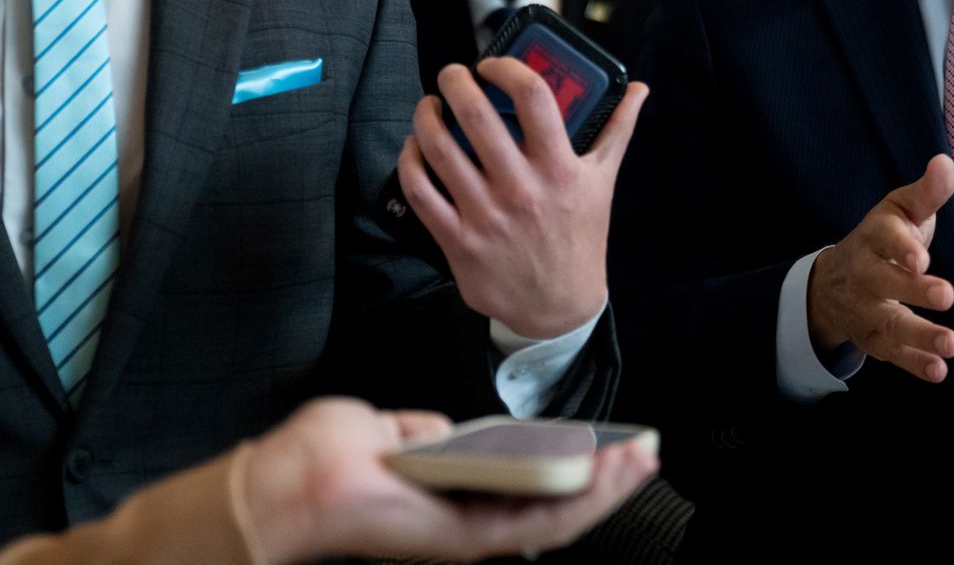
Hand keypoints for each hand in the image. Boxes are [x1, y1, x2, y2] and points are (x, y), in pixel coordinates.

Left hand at [243, 398, 656, 564]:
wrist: (293, 479)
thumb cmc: (328, 456)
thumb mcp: (394, 430)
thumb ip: (428, 431)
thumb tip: (448, 427)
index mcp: (457, 495)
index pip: (532, 488)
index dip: (578, 469)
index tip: (613, 444)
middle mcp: (469, 521)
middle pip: (557, 508)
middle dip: (607, 481)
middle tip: (645, 451)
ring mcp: (471, 535)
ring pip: (558, 520)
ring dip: (606, 491)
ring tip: (641, 459)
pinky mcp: (466, 541)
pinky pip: (536, 526)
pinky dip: (579, 501)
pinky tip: (607, 474)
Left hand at [399, 58, 647, 337]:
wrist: (559, 305)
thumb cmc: (581, 236)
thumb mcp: (603, 181)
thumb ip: (618, 129)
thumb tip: (639, 89)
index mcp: (560, 168)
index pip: (533, 97)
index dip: (506, 68)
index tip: (492, 65)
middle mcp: (521, 188)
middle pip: (476, 115)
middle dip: (454, 82)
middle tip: (452, 76)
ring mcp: (485, 215)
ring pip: (439, 149)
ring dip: (426, 116)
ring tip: (430, 107)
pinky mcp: (458, 240)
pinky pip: (420, 191)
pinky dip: (411, 161)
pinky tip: (416, 148)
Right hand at [806, 156, 953, 382]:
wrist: (835, 281)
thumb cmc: (883, 238)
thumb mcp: (901, 210)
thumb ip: (927, 192)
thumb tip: (946, 161)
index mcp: (874, 237)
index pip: (884, 240)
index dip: (902, 248)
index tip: (922, 257)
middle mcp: (865, 275)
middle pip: (885, 284)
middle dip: (914, 292)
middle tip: (947, 295)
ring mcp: (867, 310)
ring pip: (890, 324)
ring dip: (921, 336)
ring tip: (952, 345)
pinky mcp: (873, 340)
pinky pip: (893, 355)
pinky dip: (914, 364)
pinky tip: (939, 370)